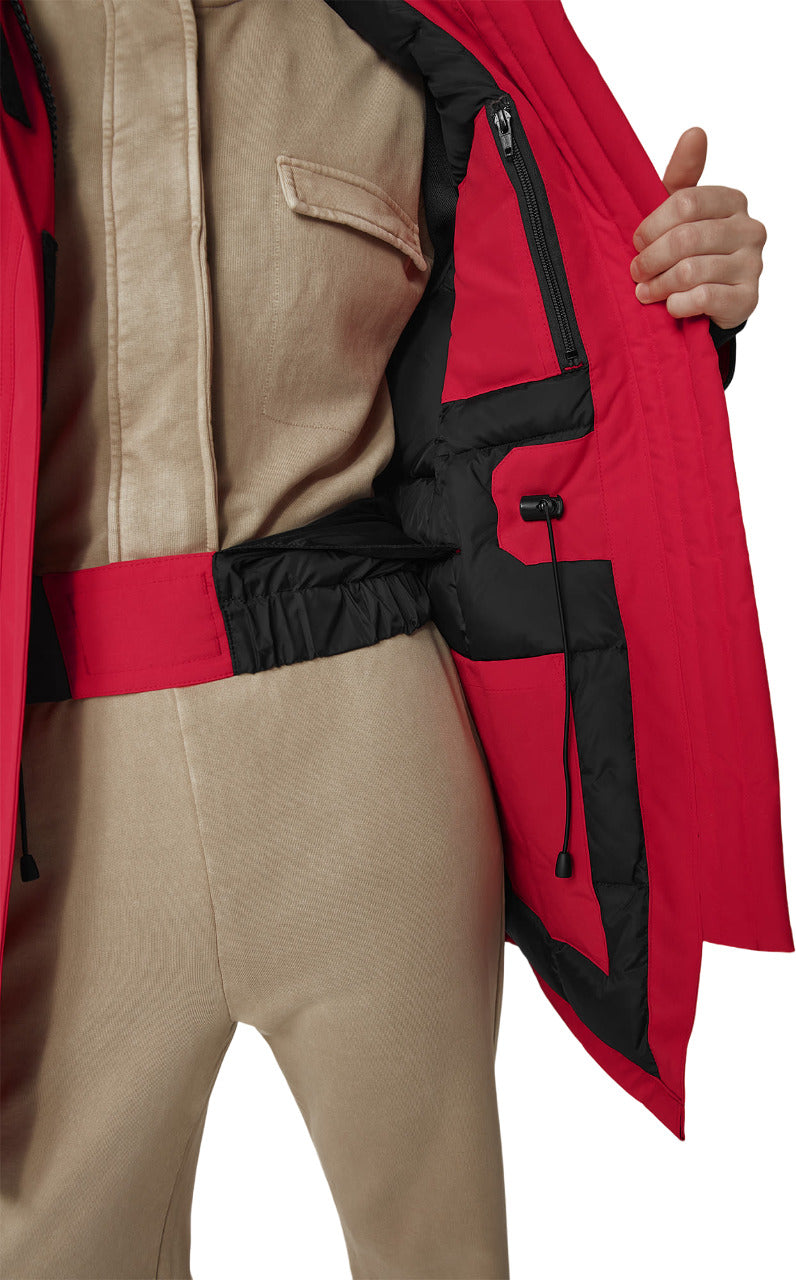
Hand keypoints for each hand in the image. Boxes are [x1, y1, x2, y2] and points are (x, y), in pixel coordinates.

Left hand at [629, 127, 765, 329]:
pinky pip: (704, 297)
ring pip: (691, 270)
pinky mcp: (748, 298)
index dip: (653, 225)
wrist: (706, 304)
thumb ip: (683, 176)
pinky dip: (678, 304)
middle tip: (636, 272)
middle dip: (651, 258)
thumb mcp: (678, 214)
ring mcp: (753, 264)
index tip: (637, 242)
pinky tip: (670, 305)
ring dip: (659, 284)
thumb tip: (696, 132)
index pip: (686, 202)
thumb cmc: (687, 253)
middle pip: (686, 238)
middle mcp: (749, 229)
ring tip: (646, 292)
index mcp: (732, 201)